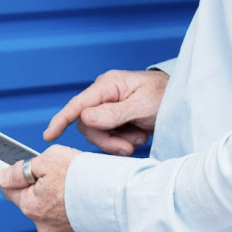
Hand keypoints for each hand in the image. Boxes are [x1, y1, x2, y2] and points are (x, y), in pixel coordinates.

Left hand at [0, 145, 81, 231]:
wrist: (116, 196)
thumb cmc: (82, 175)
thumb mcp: (46, 160)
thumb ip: (20, 170)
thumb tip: (2, 177)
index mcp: (30, 206)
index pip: (9, 190)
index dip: (14, 175)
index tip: (21, 167)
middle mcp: (43, 224)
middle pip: (31, 200)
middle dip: (39, 186)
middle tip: (56, 170)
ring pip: (50, 210)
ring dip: (56, 198)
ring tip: (73, 182)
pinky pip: (68, 217)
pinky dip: (72, 207)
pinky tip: (82, 195)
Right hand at [44, 69, 168, 155]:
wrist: (182, 100)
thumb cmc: (165, 96)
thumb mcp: (141, 105)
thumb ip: (113, 113)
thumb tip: (85, 118)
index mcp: (108, 85)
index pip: (78, 104)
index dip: (61, 120)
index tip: (48, 136)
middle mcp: (105, 95)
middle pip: (88, 125)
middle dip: (108, 140)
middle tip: (130, 146)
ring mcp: (110, 107)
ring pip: (99, 134)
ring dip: (118, 142)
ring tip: (140, 138)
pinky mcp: (117, 119)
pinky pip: (110, 136)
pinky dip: (124, 141)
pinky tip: (139, 136)